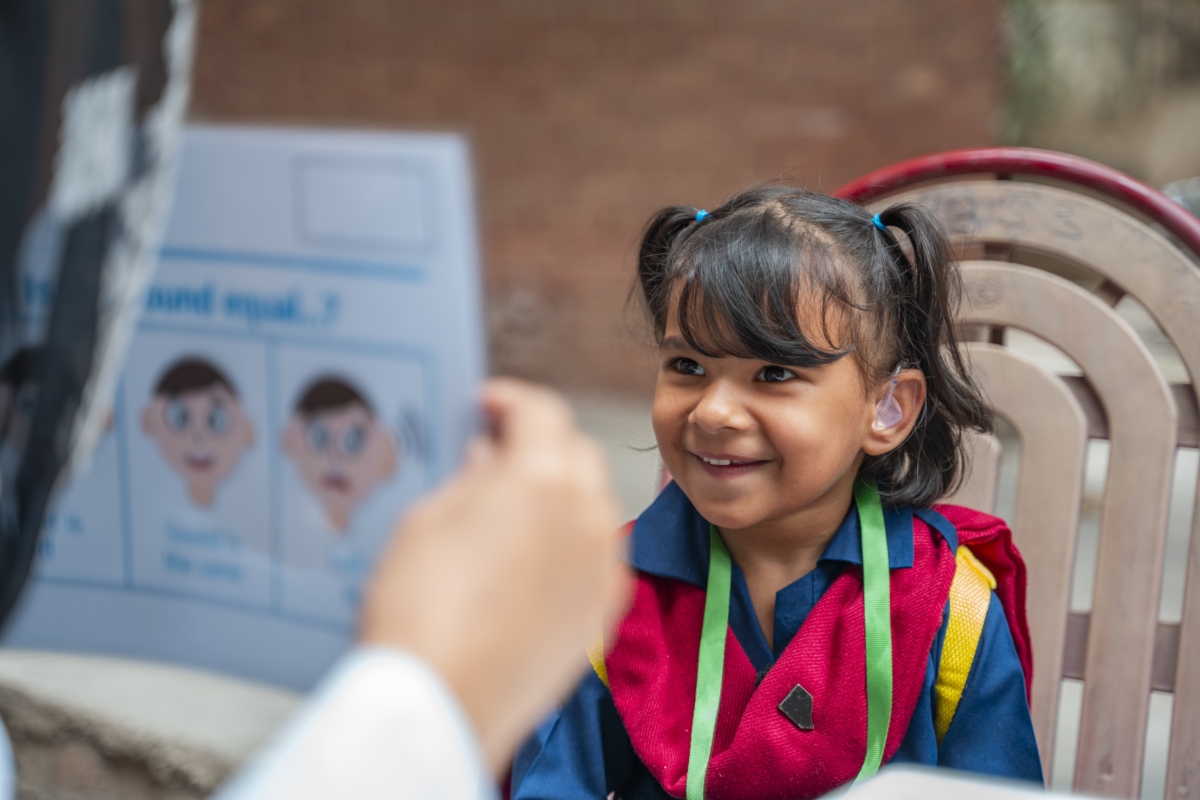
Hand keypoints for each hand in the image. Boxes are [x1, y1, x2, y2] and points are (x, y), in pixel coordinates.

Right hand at [360, 378, 630, 774]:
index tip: (487, 406)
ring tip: (513, 513)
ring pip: (595, 504)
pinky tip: (534, 561)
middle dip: (540, 444)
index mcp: (541, 477)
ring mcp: (603, 566)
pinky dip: (574, 544)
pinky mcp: (605, 612)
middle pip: (576, 453)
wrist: (439, 704)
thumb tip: (489, 459)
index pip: (542, 411)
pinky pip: (600, 556)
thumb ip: (469, 478)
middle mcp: (587, 514)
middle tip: (496, 455)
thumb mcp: (427, 521)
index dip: (510, 401)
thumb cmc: (420, 611)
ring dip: (562, 494)